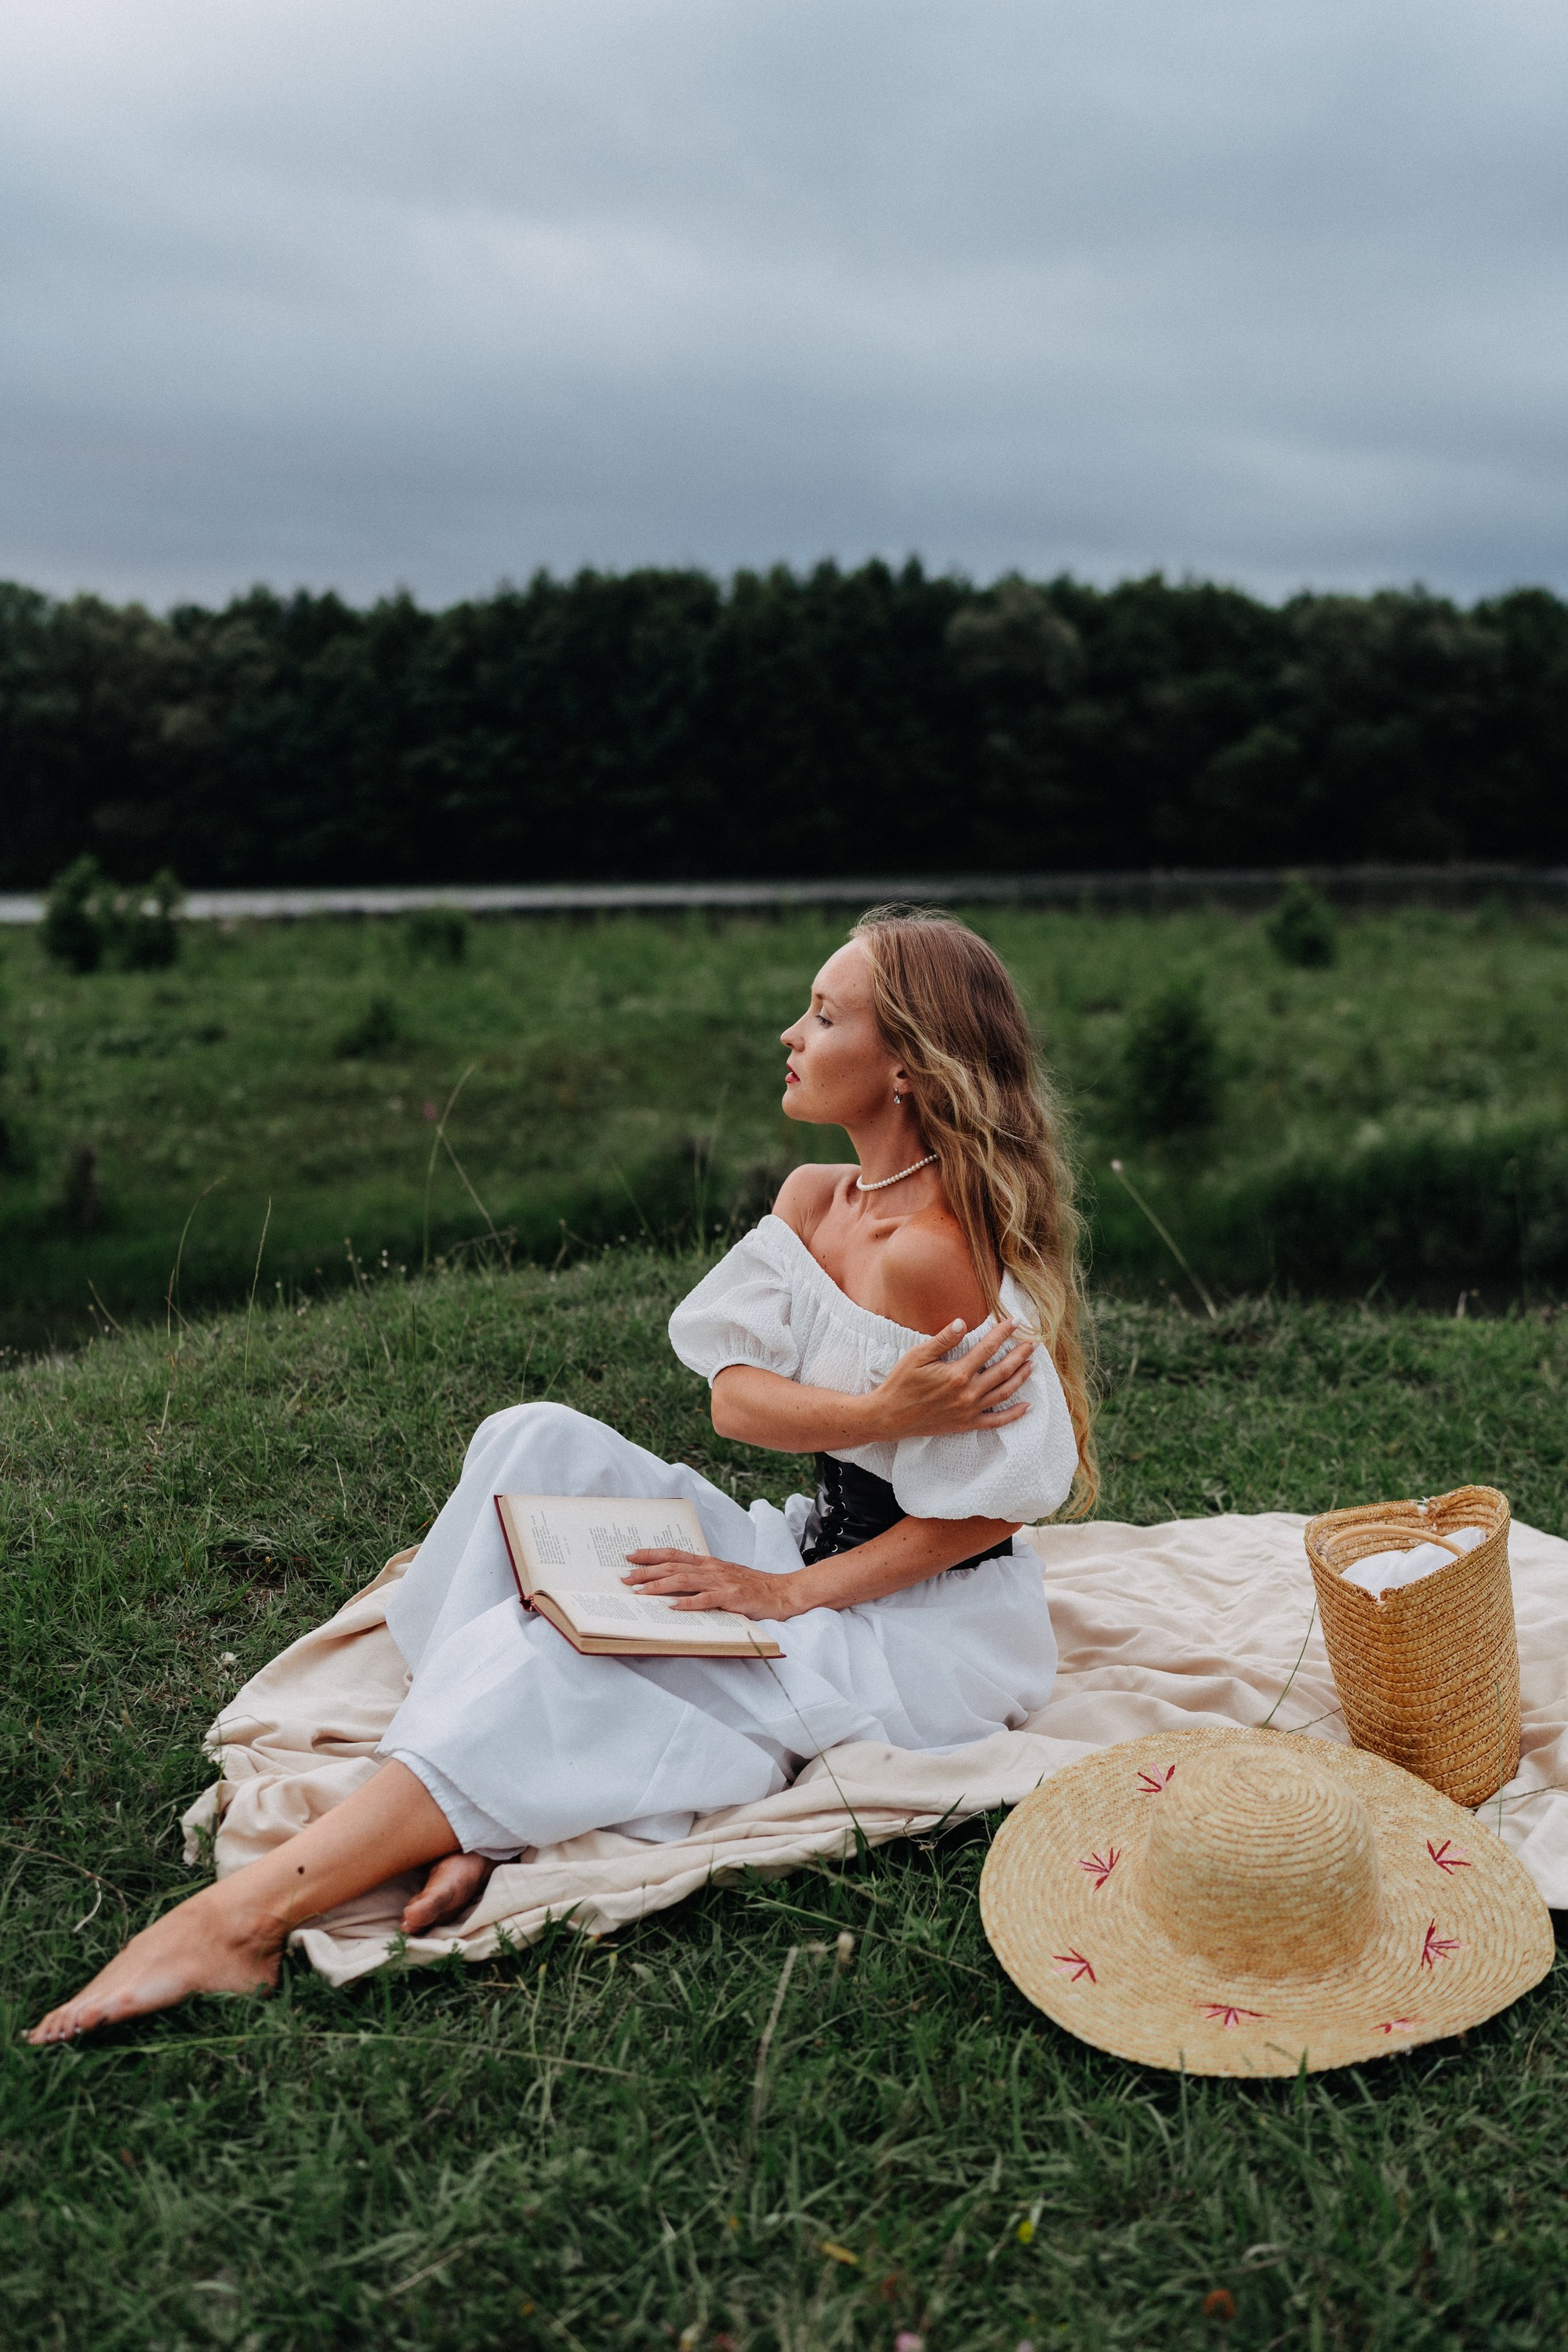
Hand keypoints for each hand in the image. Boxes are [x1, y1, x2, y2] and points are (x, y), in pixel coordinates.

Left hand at [623, 1549, 800, 1621]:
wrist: (782, 1592)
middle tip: (624, 1577)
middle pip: (673, 1566)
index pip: (674, 1554)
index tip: (630, 1555)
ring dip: (659, 1586)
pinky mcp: (732, 1597)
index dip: (651, 1554)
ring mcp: (721, 1582)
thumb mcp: (724, 1577)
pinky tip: (672, 1607)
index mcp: (709, 1563)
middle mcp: (712, 1569)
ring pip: (684, 1580)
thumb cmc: (752, 1588)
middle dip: (646, 1571)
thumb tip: (674, 1584)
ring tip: (640, 1591)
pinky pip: (705, 1600)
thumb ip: (702, 1579)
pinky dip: (687, 1603)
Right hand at [862, 1318, 1033, 1442]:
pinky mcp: (966, 1424)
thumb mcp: (917, 1356)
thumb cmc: (901, 1383)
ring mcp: (969, 1410)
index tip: (1016, 1322)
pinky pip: (996, 1421)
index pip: (987, 1348)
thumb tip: (962, 1322)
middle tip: (1033, 1343)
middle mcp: (968, 1393)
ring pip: (1004, 1392)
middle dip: (1020, 1355)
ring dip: (1020, 1378)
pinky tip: (1027, 1406)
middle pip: (1002, 1370)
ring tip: (1032, 1365)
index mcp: (957, 1374)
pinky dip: (1013, 1414)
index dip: (1003, 1333)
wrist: (890, 1416)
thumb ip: (943, 1340)